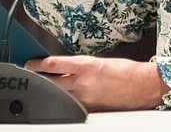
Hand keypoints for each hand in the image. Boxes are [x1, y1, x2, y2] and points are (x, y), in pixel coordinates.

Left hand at [25, 55, 169, 111]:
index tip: (29, 64)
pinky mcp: (90, 109)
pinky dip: (66, 103)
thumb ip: (81, 66)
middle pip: (50, 81)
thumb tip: (66, 68)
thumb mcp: (100, 61)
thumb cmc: (125, 71)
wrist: (141, 85)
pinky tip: (62, 102)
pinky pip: (72, 106)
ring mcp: (85, 97)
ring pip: (59, 95)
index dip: (37, 64)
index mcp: (85, 65)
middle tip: (30, 77)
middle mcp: (82, 81)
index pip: (53, 64)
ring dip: (50, 92)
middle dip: (38, 80)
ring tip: (44, 90)